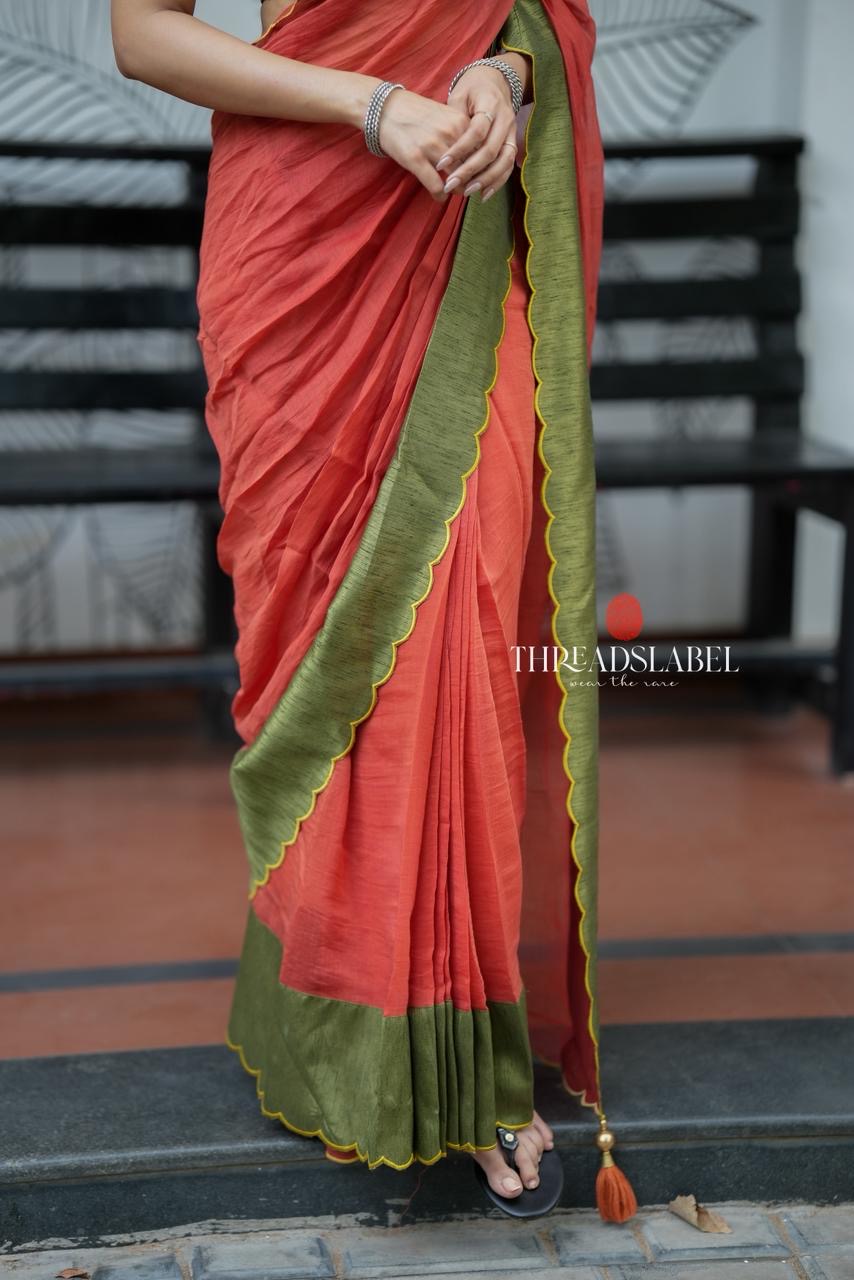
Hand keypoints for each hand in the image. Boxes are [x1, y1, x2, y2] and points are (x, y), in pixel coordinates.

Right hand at [376, 88, 475, 202]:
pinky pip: (436, 186)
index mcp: (460, 122)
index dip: (483, 167)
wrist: (385, 107)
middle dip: (472, 181)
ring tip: (455, 192)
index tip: (480, 176)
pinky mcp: (416, 159)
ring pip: (456, 179)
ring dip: (457, 190)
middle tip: (470, 188)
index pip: (481, 151)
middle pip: (471, 167)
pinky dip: (440, 196)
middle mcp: (449, 134)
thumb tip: (476, 154)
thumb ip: (460, 131)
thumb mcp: (444, 115)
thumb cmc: (416, 113)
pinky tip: (440, 197)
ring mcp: (432, 147)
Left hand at [435, 61, 524, 201]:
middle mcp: (505, 119)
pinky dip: (497, 182)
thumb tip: (444, 147)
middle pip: (490, 150)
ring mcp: (512, 132)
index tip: (441, 164)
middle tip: (451, 184)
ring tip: (467, 192)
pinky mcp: (512, 142)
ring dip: (485, 180)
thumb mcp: (459, 95)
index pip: (476, 131)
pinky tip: (483, 195)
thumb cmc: (471, 89)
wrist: (495, 81)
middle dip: (470, 170)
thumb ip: (453, 118)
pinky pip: (508, 166)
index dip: (459, 149)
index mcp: (490, 103)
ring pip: (503, 161)